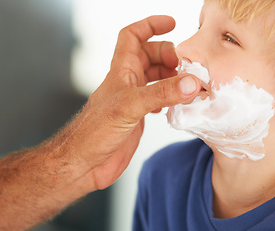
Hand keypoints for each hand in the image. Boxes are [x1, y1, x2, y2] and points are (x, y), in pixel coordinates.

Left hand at [60, 15, 200, 190]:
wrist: (83, 163)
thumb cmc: (93, 133)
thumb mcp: (128, 107)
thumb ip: (160, 94)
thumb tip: (191, 82)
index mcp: (120, 71)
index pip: (132, 36)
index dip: (150, 25)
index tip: (172, 24)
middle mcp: (127, 82)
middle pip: (149, 56)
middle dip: (169, 55)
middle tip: (186, 67)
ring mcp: (132, 100)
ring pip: (155, 78)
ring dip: (172, 77)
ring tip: (188, 85)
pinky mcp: (136, 118)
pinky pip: (157, 99)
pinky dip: (169, 97)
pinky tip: (176, 104)